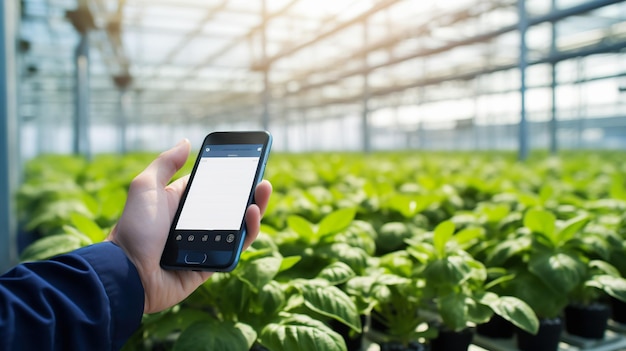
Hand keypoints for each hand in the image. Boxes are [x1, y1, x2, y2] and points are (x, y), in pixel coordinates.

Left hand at [107, 139, 271, 313]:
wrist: (127, 272)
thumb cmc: (134, 228)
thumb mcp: (146, 187)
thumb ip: (165, 164)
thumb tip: (186, 142)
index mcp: (181, 204)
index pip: (212, 187)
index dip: (229, 176)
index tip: (246, 163)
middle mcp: (195, 223)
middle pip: (230, 206)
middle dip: (248, 190)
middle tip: (261, 177)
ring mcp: (206, 244)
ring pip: (238, 226)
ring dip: (255, 207)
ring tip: (262, 190)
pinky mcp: (213, 264)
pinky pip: (237, 248)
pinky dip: (248, 231)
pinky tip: (251, 213)